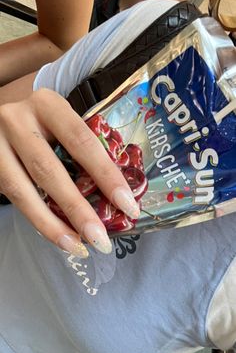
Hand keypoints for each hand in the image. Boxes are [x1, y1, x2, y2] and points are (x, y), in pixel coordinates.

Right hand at [0, 89, 139, 256]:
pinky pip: (13, 198)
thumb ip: (80, 149)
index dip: (106, 175)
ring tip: (78, 247)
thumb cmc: (41, 124)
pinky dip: (38, 221)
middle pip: (50, 169)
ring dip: (54, 224)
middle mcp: (17, 119)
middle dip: (78, 208)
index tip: (127, 205)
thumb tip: (115, 195)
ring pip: (24, 190)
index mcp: (48, 105)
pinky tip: (58, 236)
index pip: (82, 141)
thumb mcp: (60, 124)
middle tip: (101, 238)